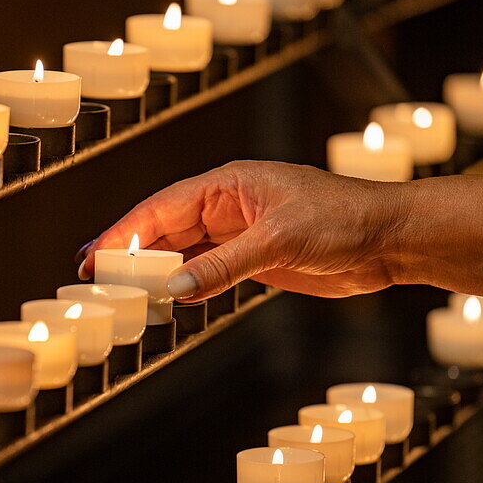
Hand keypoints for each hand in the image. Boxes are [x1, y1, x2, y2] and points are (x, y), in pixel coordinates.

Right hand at [77, 160, 404, 301]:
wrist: (388, 239)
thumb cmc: (344, 218)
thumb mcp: (278, 241)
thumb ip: (223, 266)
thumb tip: (175, 288)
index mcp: (228, 185)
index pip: (161, 208)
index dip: (125, 232)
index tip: (96, 256)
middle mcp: (228, 207)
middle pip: (165, 229)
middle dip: (130, 252)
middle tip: (94, 278)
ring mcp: (239, 233)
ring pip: (183, 252)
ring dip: (154, 271)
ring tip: (120, 291)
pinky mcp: (253, 259)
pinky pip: (206, 270)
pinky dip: (184, 284)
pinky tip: (165, 297)